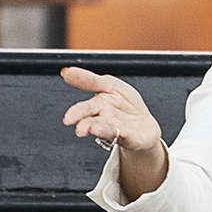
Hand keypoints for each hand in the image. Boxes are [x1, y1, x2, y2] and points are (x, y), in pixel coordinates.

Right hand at [61, 67, 168, 199]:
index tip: (68, 118)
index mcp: (98, 107)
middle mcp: (106, 121)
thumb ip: (90, 80)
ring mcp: (119, 131)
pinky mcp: (133, 139)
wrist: (144, 124)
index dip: (76, 113)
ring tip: (94, 129)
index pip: (84, 109)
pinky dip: (125, 136)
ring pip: (108, 131)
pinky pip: (129, 138)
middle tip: (79, 128)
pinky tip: (122, 133)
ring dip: (101, 130)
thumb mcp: (110, 85)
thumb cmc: (125, 104)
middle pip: (93, 122)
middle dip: (86, 125)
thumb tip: (67, 71)